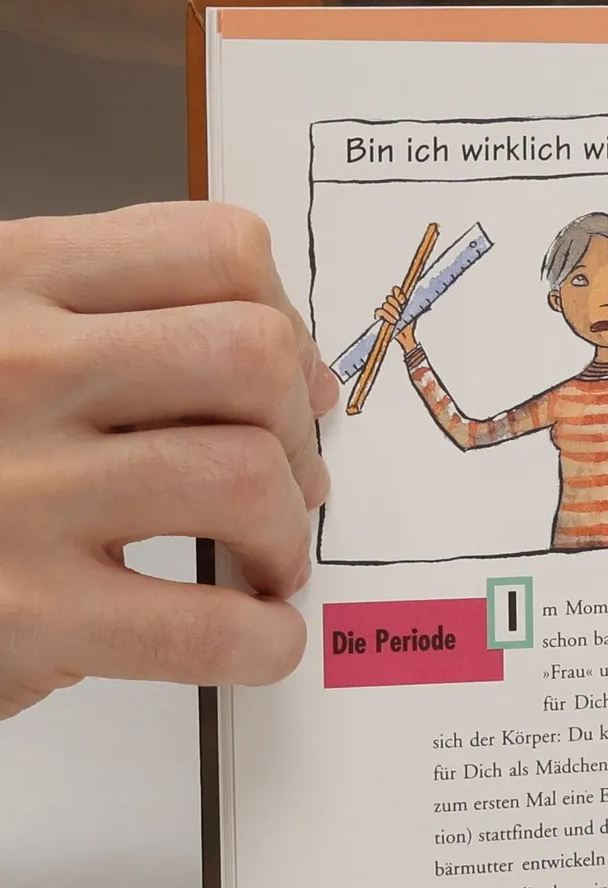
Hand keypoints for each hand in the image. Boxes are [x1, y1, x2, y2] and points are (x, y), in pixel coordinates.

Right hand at [0, 202, 338, 718]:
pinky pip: (209, 621)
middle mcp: (13, 367)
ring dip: (284, 532)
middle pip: (250, 355)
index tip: (285, 379)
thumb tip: (297, 370)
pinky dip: (264, 638)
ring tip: (261, 558)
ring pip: (245, 475)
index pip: (218, 249)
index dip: (283, 321)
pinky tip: (254, 636)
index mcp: (6, 278)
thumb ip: (115, 324)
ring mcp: (19, 489)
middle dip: (297, 428)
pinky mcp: (28, 611)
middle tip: (285, 478)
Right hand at [374, 285, 417, 354]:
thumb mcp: (416, 315)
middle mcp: (392, 304)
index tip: (403, 300)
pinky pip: (379, 312)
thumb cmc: (410, 324)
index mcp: (399, 301)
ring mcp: (386, 310)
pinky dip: (386, 316)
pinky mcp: (381, 317)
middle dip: (396, 304)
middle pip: (390, 298)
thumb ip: (421, 308)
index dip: (398, 293)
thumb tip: (429, 306)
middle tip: (401, 312)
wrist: (406, 336)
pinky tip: (392, 321)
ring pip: (385, 305)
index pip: (395, 290)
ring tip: (398, 319)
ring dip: (392, 312)